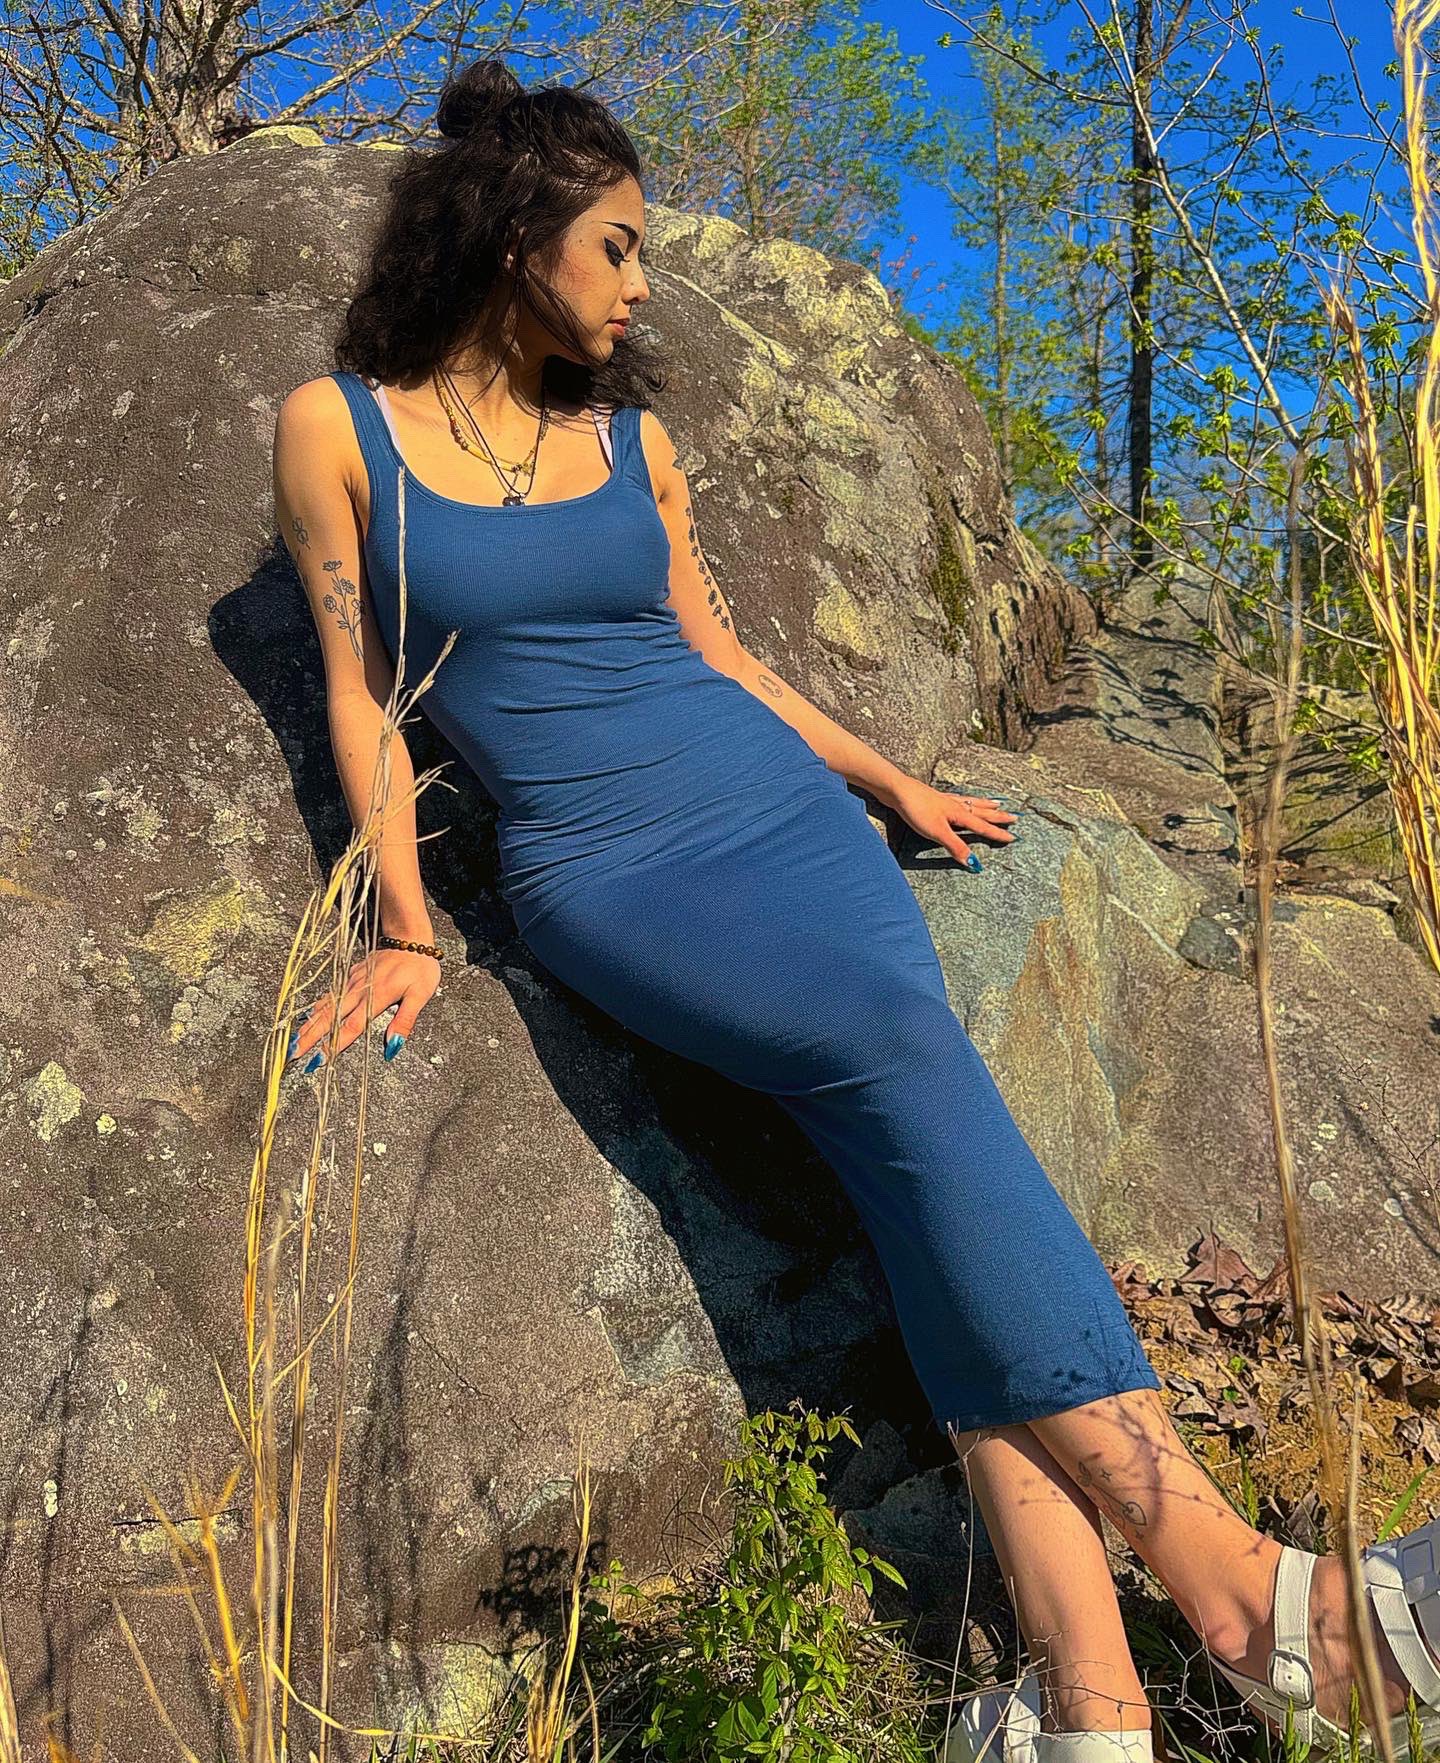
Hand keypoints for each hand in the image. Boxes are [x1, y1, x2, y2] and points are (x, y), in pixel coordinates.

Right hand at [287, 945, 440, 1070]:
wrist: (409, 936)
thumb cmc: (419, 966)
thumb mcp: (420, 995)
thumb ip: (404, 1021)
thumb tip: (393, 1046)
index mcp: (376, 998)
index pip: (352, 1026)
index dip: (335, 1045)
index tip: (319, 1060)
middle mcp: (360, 990)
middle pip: (330, 1018)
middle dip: (310, 1037)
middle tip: (293, 1053)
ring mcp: (353, 981)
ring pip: (326, 1006)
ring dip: (309, 1024)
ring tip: (295, 1039)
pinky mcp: (351, 975)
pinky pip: (331, 994)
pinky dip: (317, 1007)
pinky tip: (308, 1016)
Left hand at [888, 778, 1018, 867]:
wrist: (898, 791)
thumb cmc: (917, 810)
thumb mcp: (937, 832)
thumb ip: (956, 846)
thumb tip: (973, 862)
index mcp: (960, 815)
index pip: (983, 827)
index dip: (998, 834)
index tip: (1014, 837)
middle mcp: (957, 806)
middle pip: (983, 812)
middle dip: (999, 817)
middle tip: (1015, 817)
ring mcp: (947, 801)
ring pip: (973, 803)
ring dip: (987, 805)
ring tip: (998, 804)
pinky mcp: (937, 798)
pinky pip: (960, 799)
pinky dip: (969, 800)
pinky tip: (964, 800)